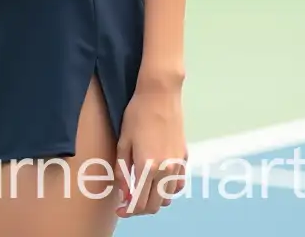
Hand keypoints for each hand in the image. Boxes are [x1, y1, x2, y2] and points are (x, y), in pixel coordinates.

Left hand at [114, 85, 186, 215]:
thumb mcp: (124, 141)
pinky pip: (178, 183)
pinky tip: (158, 179)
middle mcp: (166, 170)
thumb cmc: (137, 114)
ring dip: (155, 199)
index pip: (140, 203)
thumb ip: (123, 170)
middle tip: (129, 201)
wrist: (160, 94)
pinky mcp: (184, 157)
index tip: (120, 209)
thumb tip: (124, 193)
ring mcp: (178, 165)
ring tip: (143, 189)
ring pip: (168, 197)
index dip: (128, 210)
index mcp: (148, 167)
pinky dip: (168, 189)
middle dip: (140, 208)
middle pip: (155, 205)